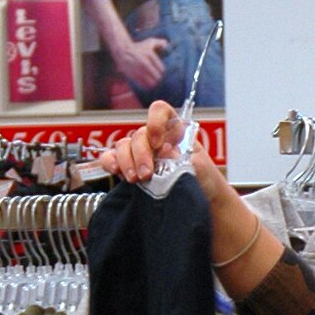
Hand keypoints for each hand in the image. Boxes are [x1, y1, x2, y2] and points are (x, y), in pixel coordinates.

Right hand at [100, 98, 226, 204]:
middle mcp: (155, 139)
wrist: (203, 203)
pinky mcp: (130, 170)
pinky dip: (110, 163)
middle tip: (147, 175)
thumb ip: (182, 157)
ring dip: (126, 162)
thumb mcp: (199, 166)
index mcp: (173, 130)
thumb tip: (163, 151)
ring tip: (135, 180)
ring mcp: (140, 154)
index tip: (157, 142)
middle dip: (141, 154)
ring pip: (124, 146)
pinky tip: (115, 171)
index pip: (160, 111)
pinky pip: (112, 159)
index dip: (155, 121)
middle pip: (139, 134)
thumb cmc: (203, 181)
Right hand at [111, 34, 168, 93]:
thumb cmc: (138, 47)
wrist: (123, 51)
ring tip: (152, 81)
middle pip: (157, 77)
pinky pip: (144, 85)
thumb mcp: (149, 42)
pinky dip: (147, 86)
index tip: (160, 71)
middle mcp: (144, 62)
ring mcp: (139, 70)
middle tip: (157, 77)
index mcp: (150, 55)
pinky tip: (146, 83)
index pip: (161, 69)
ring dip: (153, 83)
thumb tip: (167, 44)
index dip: (162, 72)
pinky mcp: (134, 75)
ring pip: (151, 83)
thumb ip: (159, 43)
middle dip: (158, 78)